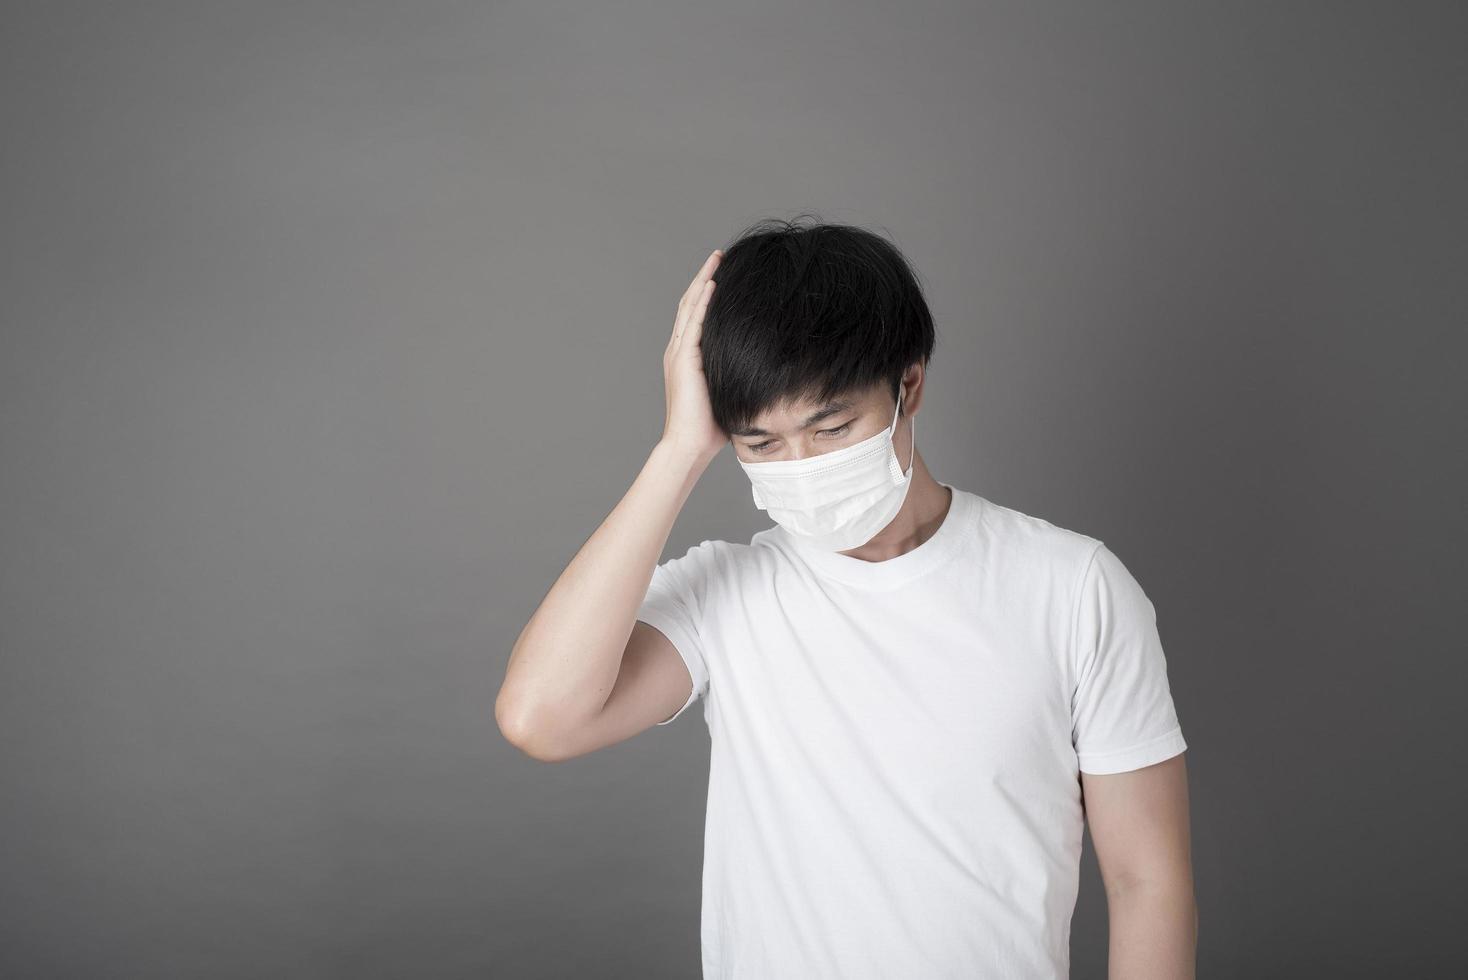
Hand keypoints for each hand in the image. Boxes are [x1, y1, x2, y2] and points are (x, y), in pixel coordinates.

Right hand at [660, 249, 725, 461]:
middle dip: (705, 278)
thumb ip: (737, 376)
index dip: (706, 293)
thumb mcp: (726, 392)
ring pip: (690, 307)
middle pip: (690, 304)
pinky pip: (694, 324)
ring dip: (704, 281)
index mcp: (686, 358)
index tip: (721, 274)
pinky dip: (703, 303)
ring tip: (716, 260)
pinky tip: (713, 286)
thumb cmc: (709, 428)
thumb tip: (765, 371)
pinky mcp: (684, 360)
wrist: (689, 445)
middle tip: (718, 256)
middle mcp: (678, 351)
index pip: (695, 316)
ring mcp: (679, 354)